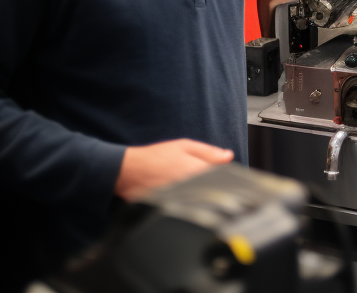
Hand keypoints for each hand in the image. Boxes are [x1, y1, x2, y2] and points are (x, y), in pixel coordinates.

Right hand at [115, 138, 233, 200]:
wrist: (127, 172)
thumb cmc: (155, 157)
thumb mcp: (184, 146)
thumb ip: (208, 152)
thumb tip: (229, 156)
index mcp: (198, 171)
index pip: (224, 178)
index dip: (228, 177)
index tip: (229, 177)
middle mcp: (192, 188)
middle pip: (215, 191)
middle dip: (217, 187)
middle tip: (211, 183)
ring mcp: (183, 201)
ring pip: (204, 201)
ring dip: (205, 196)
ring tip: (197, 190)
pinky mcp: (173, 210)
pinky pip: (190, 209)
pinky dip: (192, 204)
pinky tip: (187, 199)